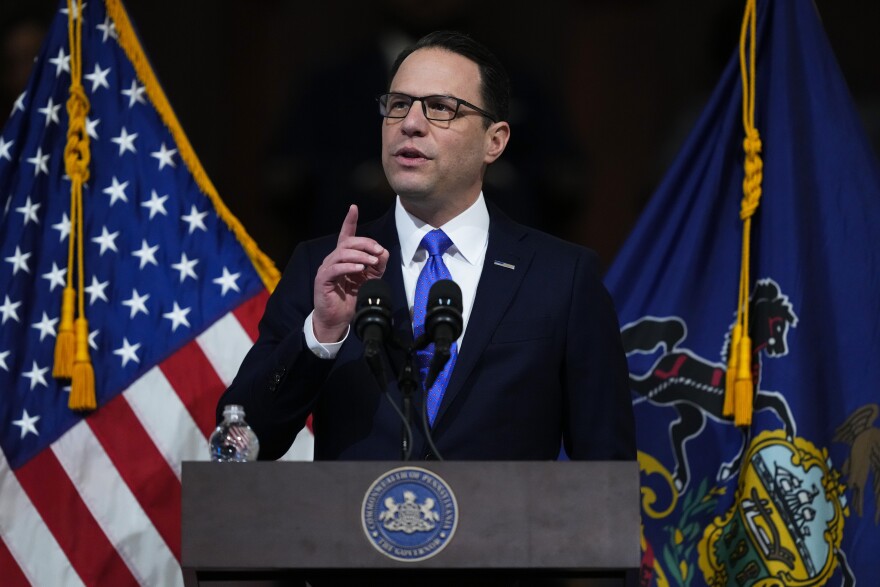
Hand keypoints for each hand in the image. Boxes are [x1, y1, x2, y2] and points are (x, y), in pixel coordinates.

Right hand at [313, 205, 388, 342]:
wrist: (338, 318)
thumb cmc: (351, 298)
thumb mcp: (370, 279)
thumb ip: (377, 265)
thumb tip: (383, 252)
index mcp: (343, 257)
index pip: (345, 235)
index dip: (349, 221)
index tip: (353, 208)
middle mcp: (333, 259)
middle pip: (348, 243)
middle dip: (365, 244)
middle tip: (378, 251)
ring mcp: (326, 268)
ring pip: (342, 253)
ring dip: (360, 255)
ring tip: (371, 262)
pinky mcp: (323, 279)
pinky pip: (335, 268)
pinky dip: (349, 266)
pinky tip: (360, 269)